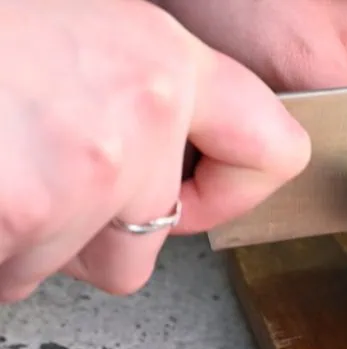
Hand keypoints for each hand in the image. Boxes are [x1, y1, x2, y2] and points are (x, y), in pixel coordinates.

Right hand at [0, 0, 310, 302]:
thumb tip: (161, 160)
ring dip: (19, 239)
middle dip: (86, 231)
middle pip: (149, 243)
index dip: (229, 189)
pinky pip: (12, 277)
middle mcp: (137, 116)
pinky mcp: (20, 214)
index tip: (188, 194)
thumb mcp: (66, 26)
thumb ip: (128, 90)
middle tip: (24, 169)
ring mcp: (77, 174)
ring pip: (68, 267)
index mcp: (159, 58)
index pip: (273, 148)